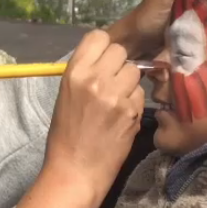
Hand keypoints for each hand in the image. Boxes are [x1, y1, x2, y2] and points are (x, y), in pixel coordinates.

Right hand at [16, 30, 144, 207]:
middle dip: (119, 64)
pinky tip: (123, 116)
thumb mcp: (66, 95)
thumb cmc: (66, 135)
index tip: (103, 60)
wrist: (76, 171)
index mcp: (75, 73)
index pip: (98, 36)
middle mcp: (96, 79)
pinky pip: (140, 94)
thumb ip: (86, 73)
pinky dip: (135, 102)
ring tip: (118, 100)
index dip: (103, 47)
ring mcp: (116, 95)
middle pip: (120, 51)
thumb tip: (105, 59)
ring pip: (134, 71)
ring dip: (129, 82)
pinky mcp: (132, 112)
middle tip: (112, 81)